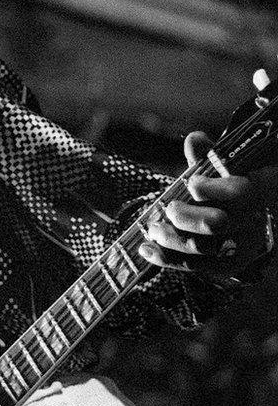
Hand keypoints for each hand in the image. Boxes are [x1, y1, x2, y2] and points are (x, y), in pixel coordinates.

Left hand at [139, 131, 275, 278]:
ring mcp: (242, 245)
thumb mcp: (222, 169)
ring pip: (201, 247)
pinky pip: (194, 266)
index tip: (192, 182)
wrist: (243, 217)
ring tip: (152, 228)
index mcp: (259, 190)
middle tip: (168, 208)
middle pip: (216, 224)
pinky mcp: (227, 265)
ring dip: (169, 238)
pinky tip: (146, 249)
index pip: (241, 192)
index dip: (210, 189)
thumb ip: (208, 156)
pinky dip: (165, 258)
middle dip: (184, 216)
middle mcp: (254, 220)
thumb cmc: (228, 186)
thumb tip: (194, 139)